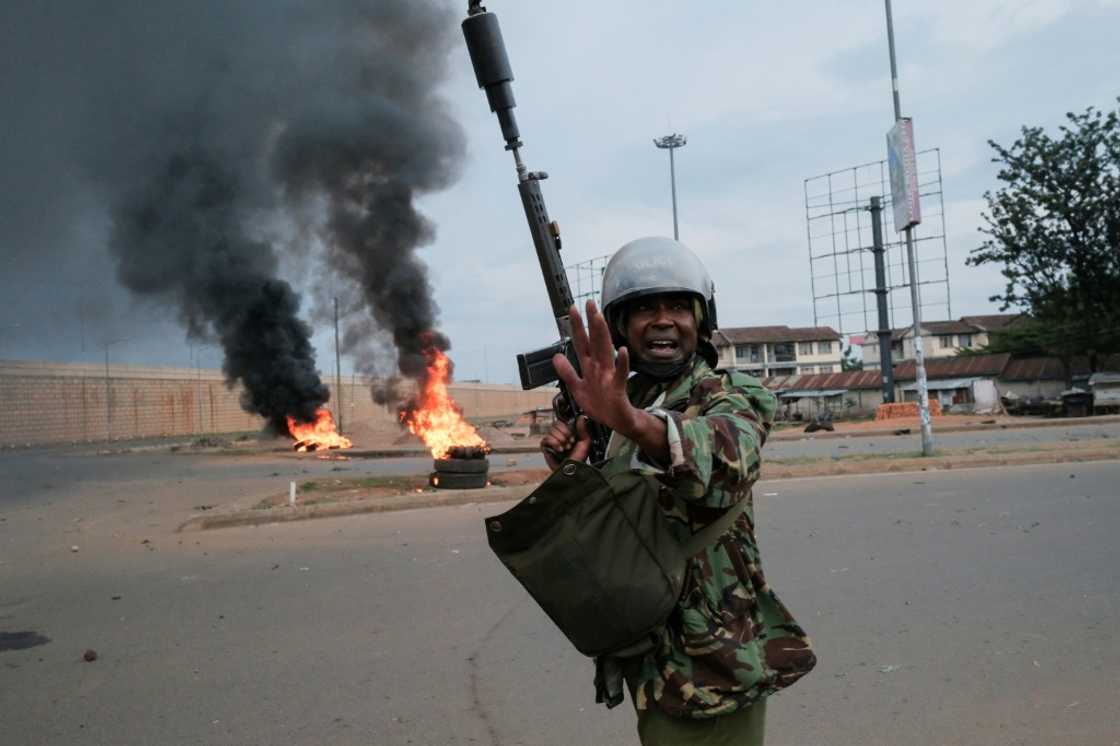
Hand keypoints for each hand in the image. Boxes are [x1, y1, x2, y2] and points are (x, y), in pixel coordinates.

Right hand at [540, 415, 591, 470]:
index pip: (563, 421)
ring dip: (561, 439)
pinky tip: (559, 449)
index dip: (567, 427)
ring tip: (566, 448)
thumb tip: (581, 417)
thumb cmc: (579, 459)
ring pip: (551, 430)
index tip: (573, 436)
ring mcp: (551, 440)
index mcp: (567, 432)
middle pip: (556, 424)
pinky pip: (546, 438)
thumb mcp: (585, 443)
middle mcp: (559, 435)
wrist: (573, 470)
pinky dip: (554, 443)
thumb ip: (583, 429)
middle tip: (570, 442)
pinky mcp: (545, 447)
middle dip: (565, 433)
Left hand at [552, 301, 635, 434]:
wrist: (617, 422)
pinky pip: (621, 374)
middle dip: (591, 322)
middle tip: (589, 302)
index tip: (573, 308)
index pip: (581, 342)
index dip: (576, 326)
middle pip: (594, 341)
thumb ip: (567, 372)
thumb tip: (556, 356)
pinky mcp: (618, 388)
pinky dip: (622, 363)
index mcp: (589, 367)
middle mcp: (599, 367)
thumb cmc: (600, 404)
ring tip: (599, 318)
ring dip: (602, 334)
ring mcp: (609, 376)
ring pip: (605, 351)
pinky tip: (623, 350)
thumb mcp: (578, 388)